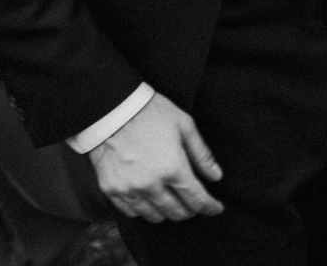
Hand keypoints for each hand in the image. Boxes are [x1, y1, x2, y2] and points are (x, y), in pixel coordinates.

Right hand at [87, 92, 224, 222]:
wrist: (111, 109)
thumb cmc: (152, 113)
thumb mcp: (185, 126)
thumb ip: (202, 155)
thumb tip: (216, 176)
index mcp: (173, 168)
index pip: (196, 199)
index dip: (209, 207)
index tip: (216, 209)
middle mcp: (151, 184)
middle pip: (176, 212)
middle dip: (190, 211)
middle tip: (195, 204)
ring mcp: (129, 189)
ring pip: (154, 216)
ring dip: (167, 212)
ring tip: (173, 202)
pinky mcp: (111, 190)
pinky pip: (131, 212)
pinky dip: (144, 210)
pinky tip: (150, 200)